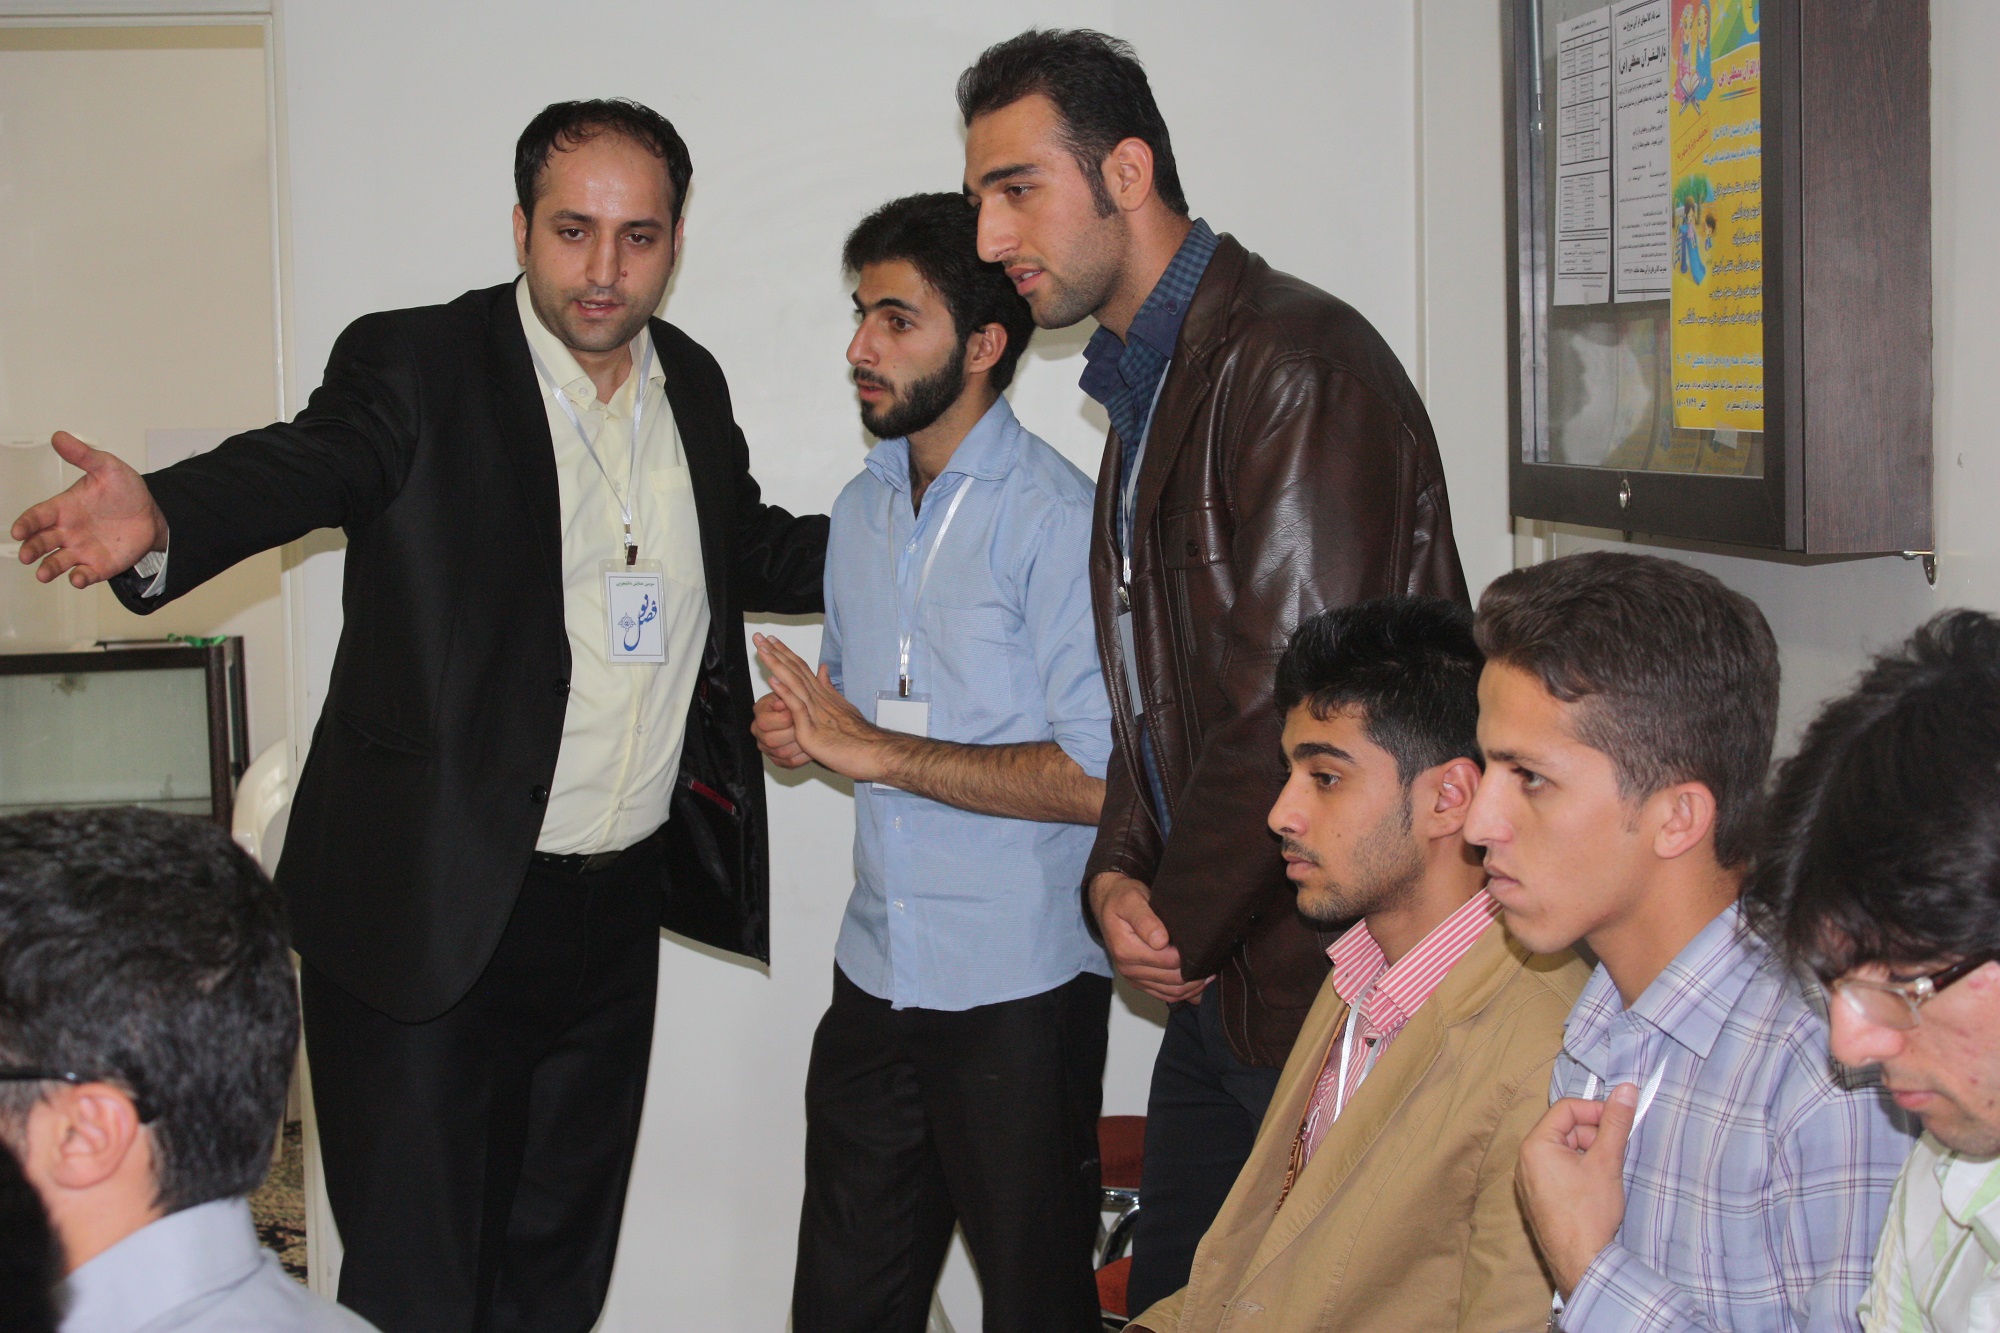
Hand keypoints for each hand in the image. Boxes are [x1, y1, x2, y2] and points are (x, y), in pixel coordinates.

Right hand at [11, 431, 169, 587]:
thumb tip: (59, 436)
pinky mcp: (99, 565)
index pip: (37, 516)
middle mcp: (67, 531)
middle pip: (41, 541)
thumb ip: (83, 456)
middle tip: (26, 555)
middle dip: (32, 548)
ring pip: (57, 561)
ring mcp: (81, 549)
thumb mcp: (107, 468)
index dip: (26, 523)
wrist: (152, 513)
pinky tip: (77, 578)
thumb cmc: (125, 491)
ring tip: (43, 574)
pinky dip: (79, 578)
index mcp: (63, 507)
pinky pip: (84, 574)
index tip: (18, 531)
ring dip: (48, 568)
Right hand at [751, 690, 809, 767]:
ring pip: (782, 753)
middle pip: (771, 740)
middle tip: (805, 727)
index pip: (764, 722)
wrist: (802, 712)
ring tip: (811, 736)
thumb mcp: (791, 691)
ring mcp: (768, 747)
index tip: (795, 714)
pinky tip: (811, 747)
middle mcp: (759, 732)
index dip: (782, 719)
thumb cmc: (795, 700)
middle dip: (792, 733)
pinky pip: (790, 763)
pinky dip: (803, 756)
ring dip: (799, 745)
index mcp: (760, 713)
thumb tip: (784, 701)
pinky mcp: (779, 759)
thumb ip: (787, 694)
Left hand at [752, 633, 892, 783]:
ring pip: (793, 683)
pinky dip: (785, 692)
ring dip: (776, 665)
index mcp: (822, 695)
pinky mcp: (812, 729)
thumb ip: (828, 689)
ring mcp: (815, 712)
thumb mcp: (841, 708)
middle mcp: (818, 698)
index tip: (770, 640)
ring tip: (763, 650)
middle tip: (759, 637)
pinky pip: (797, 707)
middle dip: (775, 652)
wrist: (873, 752)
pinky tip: (773, 680)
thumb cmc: (858, 737)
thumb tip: (822, 670)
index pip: (800, 668)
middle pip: (794, 670)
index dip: (784, 653)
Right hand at [1089, 872, 1210, 1003]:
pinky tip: (1198, 981)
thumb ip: (1145, 919)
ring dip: (1193, 986)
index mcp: (1126, 950)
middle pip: (1173, 980)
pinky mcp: (1140, 982)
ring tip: (1210, 972)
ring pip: (1171, 992)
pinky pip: (1165, 995)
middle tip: (1213, 960)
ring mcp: (1134, 978)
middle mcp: (1128, 969)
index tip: (1204, 946)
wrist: (1109, 904)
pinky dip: (1184, 992)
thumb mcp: (1132, 900)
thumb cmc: (1123, 899)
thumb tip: (1160, 941)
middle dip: (1195, 973)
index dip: (1189, 956)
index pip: (1168, 961)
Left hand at [1516, 1082, 1637, 1295]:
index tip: (1620, 1120)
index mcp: (1535, 1145)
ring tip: (1608, 1172)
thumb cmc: (1590, 1212)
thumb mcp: (1606, 1161)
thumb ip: (1615, 1122)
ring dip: (1589, 1154)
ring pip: (1563, 1151)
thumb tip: (1626, 1089)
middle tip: (1616, 1151)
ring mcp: (1529, 1181)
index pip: (1566, 1109)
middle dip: (1593, 1135)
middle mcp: (1525, 1160)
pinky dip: (1579, 1171)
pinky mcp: (1538, 1198)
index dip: (1595, 1110)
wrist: (1581, 1262)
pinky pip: (1558, 1171)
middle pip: (1564, 1130)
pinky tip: (1596, 1186)